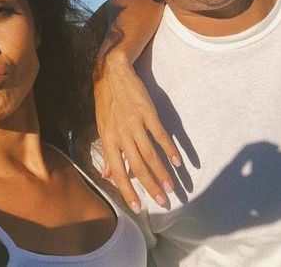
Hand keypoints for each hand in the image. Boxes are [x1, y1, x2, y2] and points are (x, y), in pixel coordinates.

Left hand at [93, 53, 180, 212]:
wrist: (112, 73)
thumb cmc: (107, 102)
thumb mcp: (102, 128)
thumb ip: (108, 153)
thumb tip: (106, 175)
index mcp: (108, 141)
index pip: (118, 172)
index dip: (127, 191)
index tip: (137, 208)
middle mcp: (120, 135)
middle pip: (137, 167)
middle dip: (150, 187)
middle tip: (163, 202)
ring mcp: (134, 123)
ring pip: (149, 154)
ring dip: (162, 173)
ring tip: (172, 187)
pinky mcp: (147, 112)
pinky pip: (160, 135)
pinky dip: (169, 149)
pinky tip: (178, 161)